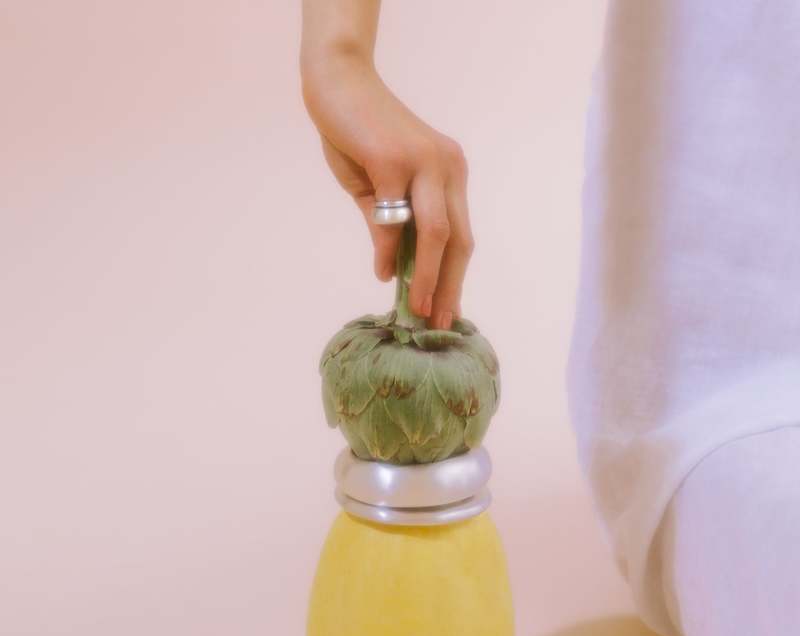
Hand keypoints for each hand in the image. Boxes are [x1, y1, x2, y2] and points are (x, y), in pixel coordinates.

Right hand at [301, 54, 473, 329]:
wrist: (336, 83)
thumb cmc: (357, 134)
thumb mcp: (376, 189)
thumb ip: (387, 227)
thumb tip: (388, 271)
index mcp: (449, 175)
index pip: (460, 236)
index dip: (455, 278)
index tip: (447, 312)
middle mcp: (447, 168)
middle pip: (458, 240)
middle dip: (449, 286)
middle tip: (438, 324)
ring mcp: (424, 162)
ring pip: (437, 233)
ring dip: (428, 277)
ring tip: (418, 310)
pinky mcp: (394, 159)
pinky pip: (394, 218)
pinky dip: (388, 249)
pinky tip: (383, 272)